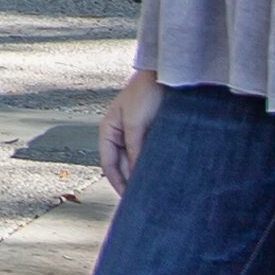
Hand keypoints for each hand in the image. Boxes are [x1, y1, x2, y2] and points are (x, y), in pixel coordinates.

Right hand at [98, 70, 164, 191]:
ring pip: (135, 161)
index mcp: (108, 130)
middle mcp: (119, 134)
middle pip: (121, 165)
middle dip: (130, 181)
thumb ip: (134, 148)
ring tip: (152, 190)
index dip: (117, 183)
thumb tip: (136, 174)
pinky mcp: (150, 133)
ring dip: (141, 174)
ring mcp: (135, 134)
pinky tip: (159, 174)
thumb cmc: (146, 93)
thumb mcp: (136, 122)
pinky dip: (151, 164)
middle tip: (142, 200)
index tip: (128, 199)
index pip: (108, 164)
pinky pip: (148, 154)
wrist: (167, 74)